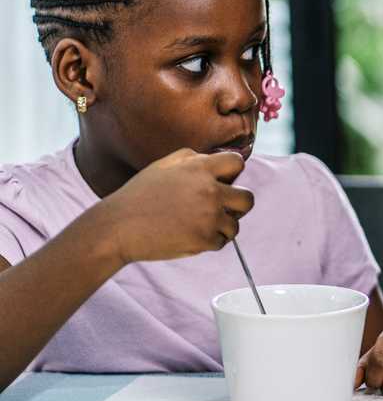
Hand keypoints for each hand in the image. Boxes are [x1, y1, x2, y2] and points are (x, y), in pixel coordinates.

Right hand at [98, 149, 252, 265]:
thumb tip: (216, 160)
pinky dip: (209, 242)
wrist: (117, 227)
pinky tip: (189, 236)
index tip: (222, 183)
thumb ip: (193, 158)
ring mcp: (209, 216)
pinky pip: (221, 242)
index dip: (232, 174)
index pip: (238, 163)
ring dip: (221, 227)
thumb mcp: (164, 165)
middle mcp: (209, 190)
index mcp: (200, 168)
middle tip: (220, 209)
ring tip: (199, 225)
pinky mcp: (203, 239)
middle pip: (247, 199)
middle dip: (237, 205)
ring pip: (235, 225)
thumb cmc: (139, 195)